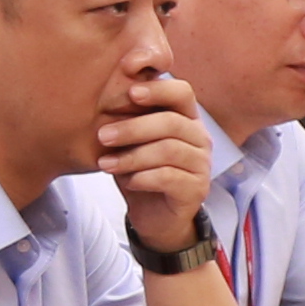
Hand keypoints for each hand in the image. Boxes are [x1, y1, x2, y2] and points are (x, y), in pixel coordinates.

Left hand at [99, 69, 217, 246]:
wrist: (155, 216)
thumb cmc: (141, 171)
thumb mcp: (131, 142)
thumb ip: (127, 119)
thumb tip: (105, 94)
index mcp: (186, 119)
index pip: (182, 92)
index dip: (158, 89)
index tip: (130, 92)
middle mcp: (200, 138)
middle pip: (172, 122)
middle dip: (133, 128)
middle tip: (102, 135)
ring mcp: (202, 164)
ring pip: (168, 150)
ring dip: (132, 156)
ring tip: (106, 163)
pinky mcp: (197, 189)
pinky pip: (169, 177)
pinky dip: (142, 178)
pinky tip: (127, 182)